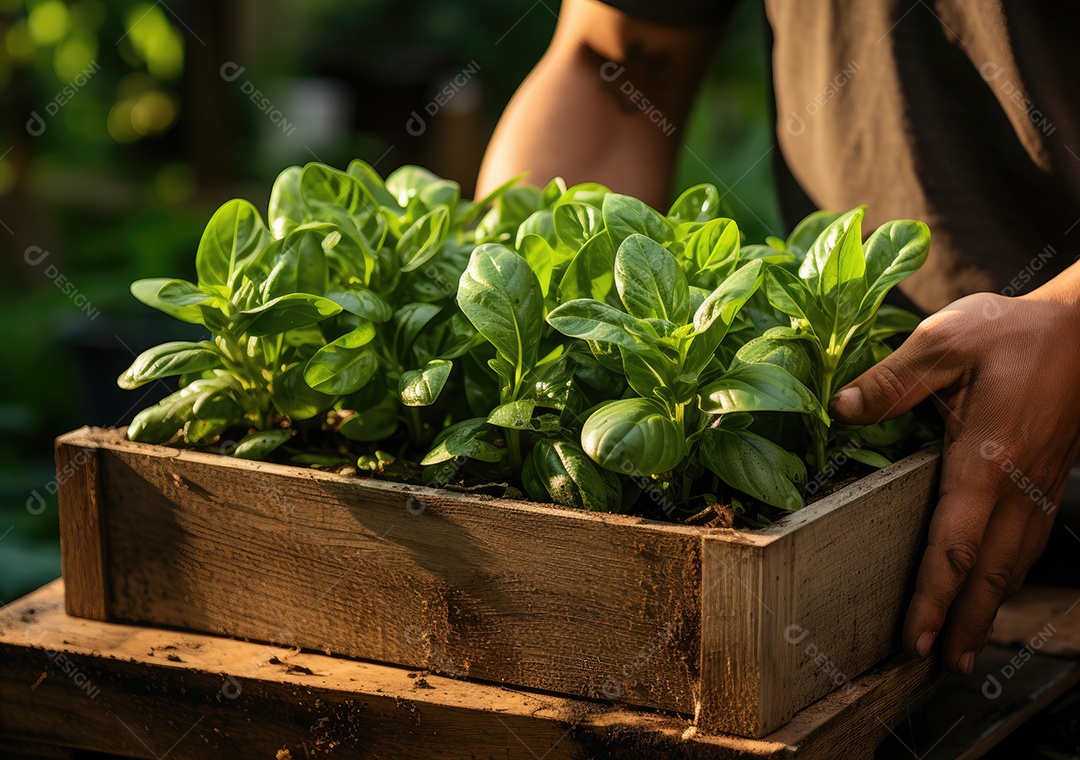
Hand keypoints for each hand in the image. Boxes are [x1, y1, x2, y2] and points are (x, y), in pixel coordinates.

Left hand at [829, 281, 1079, 676]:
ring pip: (1013, 564)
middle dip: (963, 623)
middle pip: (988, 571)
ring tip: (965, 650)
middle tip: (937, 667)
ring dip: (987, 609)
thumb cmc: (1014, 332)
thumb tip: (839, 409)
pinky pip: (1029, 542)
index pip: (953, 543)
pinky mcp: (1048, 479)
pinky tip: (996, 590)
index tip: (915, 638)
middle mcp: (1017, 485)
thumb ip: (891, 380)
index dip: (933, 596)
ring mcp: (1039, 486)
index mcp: (986, 457)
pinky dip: (1009, 577)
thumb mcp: (945, 341)